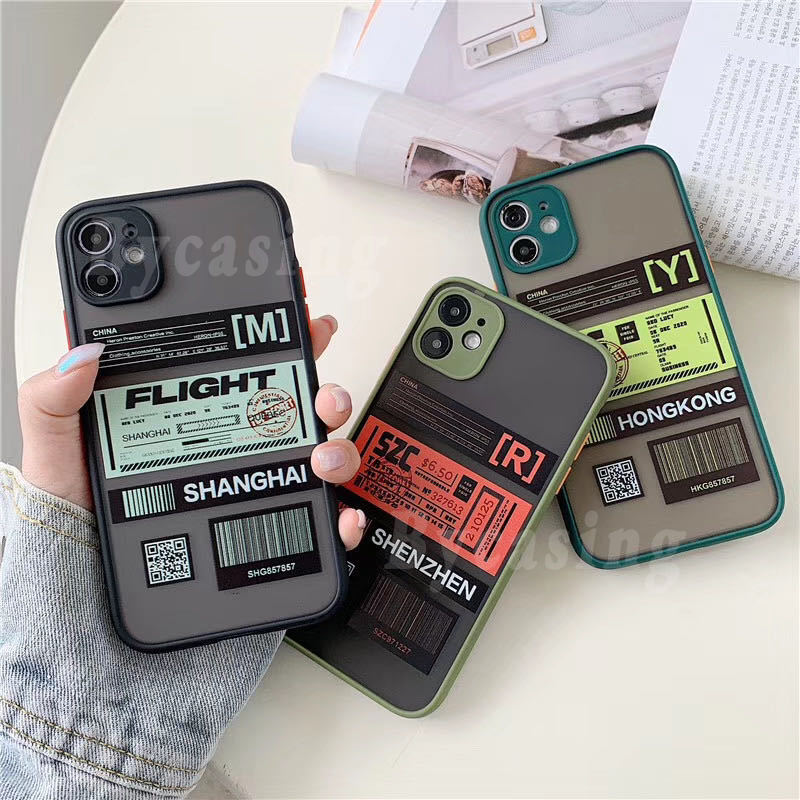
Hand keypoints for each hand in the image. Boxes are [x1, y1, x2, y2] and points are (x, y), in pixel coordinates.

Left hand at [18, 314, 364, 548]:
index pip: (239, 368)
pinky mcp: (272, 539)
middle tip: (319, 388)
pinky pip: (320, 526)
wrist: (92, 615)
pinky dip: (342, 519)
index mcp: (188, 423)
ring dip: (337, 448)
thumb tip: (83, 352)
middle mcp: (232, 452)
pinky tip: (338, 516)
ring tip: (318, 456)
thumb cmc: (76, 534)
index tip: (292, 305)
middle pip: (295, 407)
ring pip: (319, 456)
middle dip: (322, 386)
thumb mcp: (57, 458)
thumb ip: (55, 402)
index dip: (272, 331)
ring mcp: (256, 493)